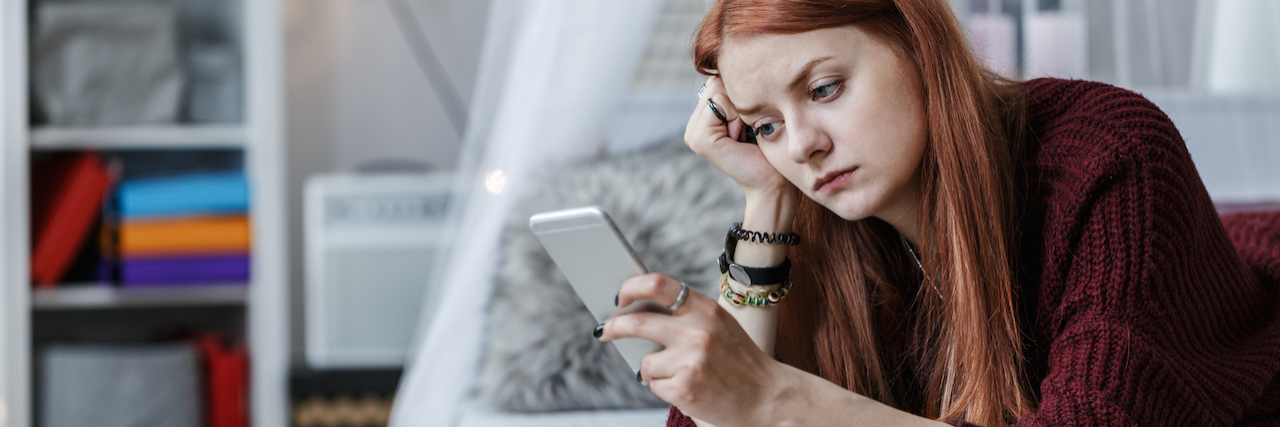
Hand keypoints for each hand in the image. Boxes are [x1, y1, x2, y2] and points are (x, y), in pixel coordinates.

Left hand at [599, 273, 785, 426]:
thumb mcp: (719, 326)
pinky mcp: (684, 390)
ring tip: (680, 374)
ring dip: (652, 371)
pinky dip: (664, 389)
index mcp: (706, 309)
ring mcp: (689, 362)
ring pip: (645, 363)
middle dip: (614, 327)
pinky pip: (654, 386)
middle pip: (636, 323)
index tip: (619, 296)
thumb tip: (634, 311)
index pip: (658, 284)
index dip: (631, 287)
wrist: (768, 398)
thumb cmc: (739, 360)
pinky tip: (688, 388)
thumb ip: (685, 316)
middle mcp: (697, 332)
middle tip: (604, 331)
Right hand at [687, 76, 795, 200]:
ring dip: (739, 108)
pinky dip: (736, 115)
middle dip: (738, 100)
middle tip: (747, 128)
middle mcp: (693, 125)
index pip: (718, 80)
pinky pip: (718, 102)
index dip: (740, 94)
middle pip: (716, 81)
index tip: (750, 121)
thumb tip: (735, 58)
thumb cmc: (770, 147)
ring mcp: (692, 133)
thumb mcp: (752, 112)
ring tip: (744, 133)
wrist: (773, 182)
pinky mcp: (699, 139)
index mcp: (704, 119)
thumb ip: (737, 92)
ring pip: (717, 89)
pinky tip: (740, 137)